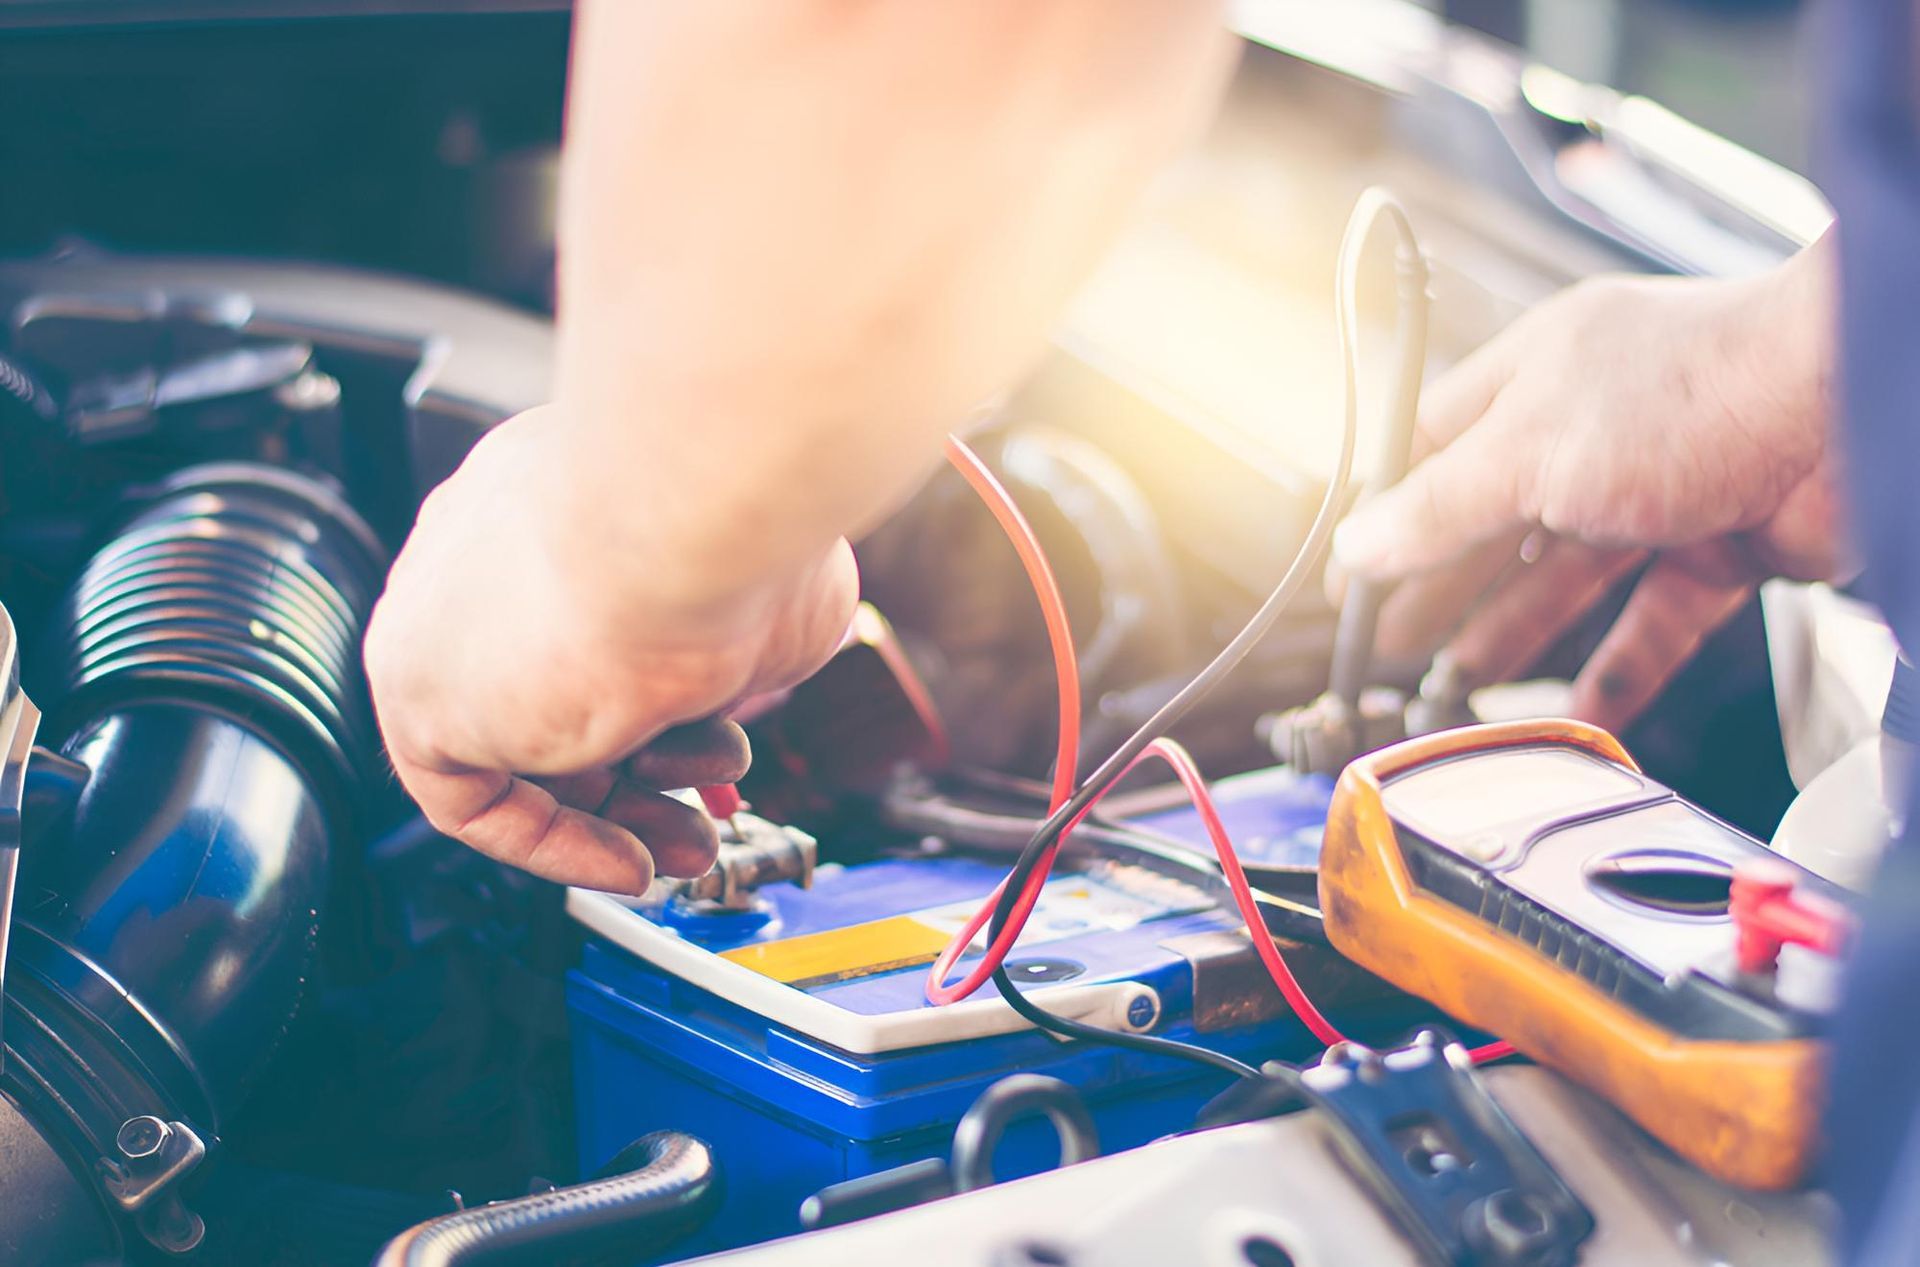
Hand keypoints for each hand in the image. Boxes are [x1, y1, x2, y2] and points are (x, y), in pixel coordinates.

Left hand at [364, 407, 858, 892]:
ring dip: (617, 812)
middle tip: (712, 809)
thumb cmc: (740, 534)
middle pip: (556, 687)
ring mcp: (447, 611)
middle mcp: (498, 546)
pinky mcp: (417, 687)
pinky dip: (553, 843)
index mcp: (572, 501)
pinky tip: (631, 862)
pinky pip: (472, 796)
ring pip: (523, 745)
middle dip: (648, 769)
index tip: (726, 745)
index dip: (670, 701)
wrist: (691, 518)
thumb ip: (742, 643)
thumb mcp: (767, 604)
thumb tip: (752, 677)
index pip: (593, 620)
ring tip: (693, 844)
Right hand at [1333, 237, 1847, 730]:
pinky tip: (1574, 710)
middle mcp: (1597, 428)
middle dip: (1443, 587)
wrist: (1854, 406)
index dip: (1388, 511)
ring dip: (1514, 632)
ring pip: (1570, 576)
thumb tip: (1358, 543)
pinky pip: (1654, 621)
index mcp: (1539, 375)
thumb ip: (1439, 507)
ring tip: (1459, 685)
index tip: (1350, 575)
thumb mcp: (1530, 450)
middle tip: (1394, 645)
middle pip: (1497, 520)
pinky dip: (1616, 670)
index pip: (1437, 445)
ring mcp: (1662, 488)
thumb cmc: (1701, 386)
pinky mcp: (1724, 546)